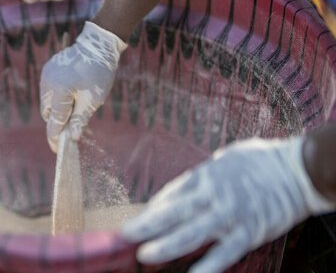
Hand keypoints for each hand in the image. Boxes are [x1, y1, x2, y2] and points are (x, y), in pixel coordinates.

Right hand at [40, 21, 125, 151]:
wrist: (98, 45)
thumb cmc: (99, 73)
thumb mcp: (93, 100)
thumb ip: (80, 119)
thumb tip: (73, 138)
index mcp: (59, 92)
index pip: (55, 121)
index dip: (56, 137)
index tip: (57, 150)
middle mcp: (48, 84)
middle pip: (48, 113)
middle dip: (57, 122)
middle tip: (70, 130)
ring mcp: (46, 76)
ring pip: (47, 102)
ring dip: (57, 110)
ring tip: (74, 110)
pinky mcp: (48, 70)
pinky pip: (48, 91)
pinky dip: (57, 98)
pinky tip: (71, 96)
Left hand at [121, 137, 335, 272]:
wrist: (297, 170)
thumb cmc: (258, 162)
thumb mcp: (223, 160)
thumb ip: (200, 177)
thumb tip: (178, 192)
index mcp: (203, 176)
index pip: (169, 196)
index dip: (150, 211)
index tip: (133, 223)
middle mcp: (212, 196)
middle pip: (171, 213)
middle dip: (145, 226)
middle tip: (124, 236)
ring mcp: (229, 216)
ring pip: (191, 234)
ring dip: (166, 246)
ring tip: (146, 255)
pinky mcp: (248, 233)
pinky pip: (224, 254)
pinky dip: (208, 267)